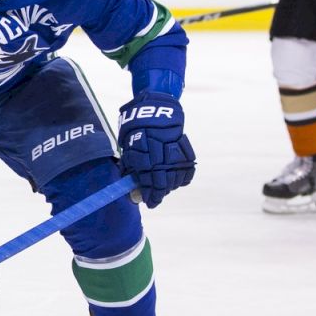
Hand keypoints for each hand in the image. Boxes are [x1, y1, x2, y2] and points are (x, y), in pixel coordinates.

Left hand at [117, 92, 195, 208]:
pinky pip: (186, 172)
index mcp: (145, 160)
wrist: (156, 113)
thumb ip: (131, 170)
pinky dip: (181, 179)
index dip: (148, 196)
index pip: (149, 185)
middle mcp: (162, 160)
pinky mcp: (186, 153)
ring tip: (163, 189)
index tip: (147, 202)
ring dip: (169, 187)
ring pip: (175, 180)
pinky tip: (175, 180)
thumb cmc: (137, 132)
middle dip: (158, 195)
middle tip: (155, 199)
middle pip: (164, 185)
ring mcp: (176, 157)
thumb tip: (133, 190)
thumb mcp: (128, 150)